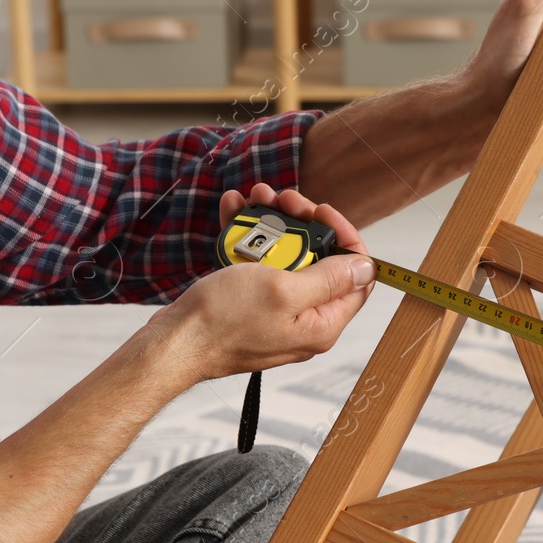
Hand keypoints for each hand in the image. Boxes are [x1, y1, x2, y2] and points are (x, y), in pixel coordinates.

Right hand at [146, 183, 375, 382]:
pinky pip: (258, 265)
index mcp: (322, 324)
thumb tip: (366, 268)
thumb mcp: (283, 290)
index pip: (357, 277)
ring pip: (286, 257)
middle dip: (302, 223)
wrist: (175, 342)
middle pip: (320, 261)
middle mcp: (304, 320)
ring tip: (255, 199)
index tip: (322, 212)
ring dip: (272, 224)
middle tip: (284, 200)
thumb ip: (329, 278)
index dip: (345, 238)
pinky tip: (234, 211)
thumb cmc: (223, 322)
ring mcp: (276, 312)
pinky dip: (248, 238)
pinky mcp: (251, 306)